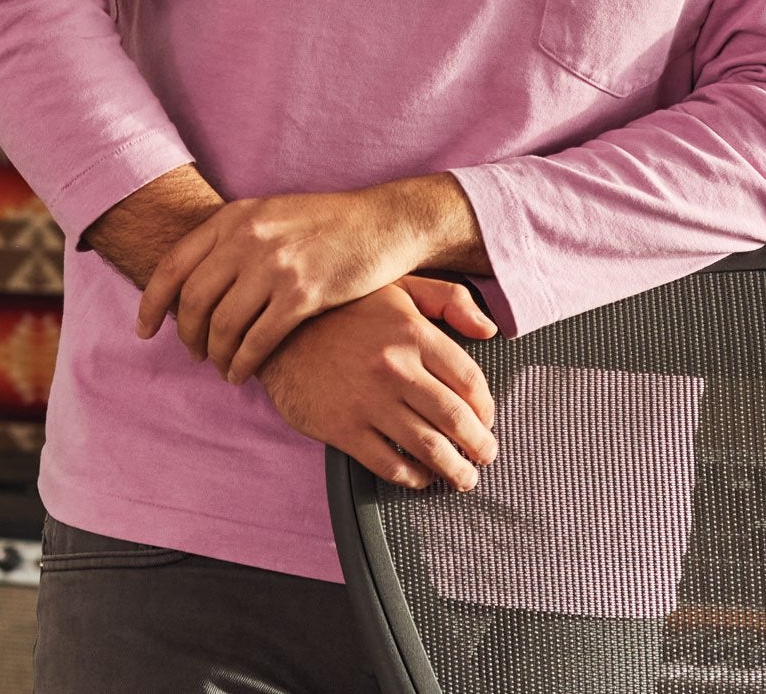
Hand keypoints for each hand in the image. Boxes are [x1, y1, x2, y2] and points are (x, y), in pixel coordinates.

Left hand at [136, 183, 457, 381]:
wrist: (383, 223)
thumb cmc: (327, 224)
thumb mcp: (271, 215)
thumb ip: (233, 239)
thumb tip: (192, 278)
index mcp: (234, 218)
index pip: (172, 266)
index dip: (151, 304)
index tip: (143, 330)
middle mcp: (248, 239)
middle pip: (192, 301)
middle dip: (186, 336)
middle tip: (193, 353)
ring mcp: (275, 266)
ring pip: (222, 325)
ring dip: (215, 355)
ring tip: (221, 367)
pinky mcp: (303, 294)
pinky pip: (257, 341)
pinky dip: (243, 363)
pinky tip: (242, 373)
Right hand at [258, 279, 501, 491]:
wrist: (276, 332)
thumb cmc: (342, 310)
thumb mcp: (396, 286)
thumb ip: (447, 299)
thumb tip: (489, 329)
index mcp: (413, 332)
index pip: (470, 381)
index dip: (487, 408)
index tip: (487, 420)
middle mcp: (395, 367)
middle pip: (456, 420)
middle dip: (479, 446)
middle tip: (485, 456)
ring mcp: (369, 400)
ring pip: (428, 448)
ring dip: (454, 470)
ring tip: (463, 478)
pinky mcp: (342, 427)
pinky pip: (389, 464)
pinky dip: (413, 478)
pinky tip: (420, 477)